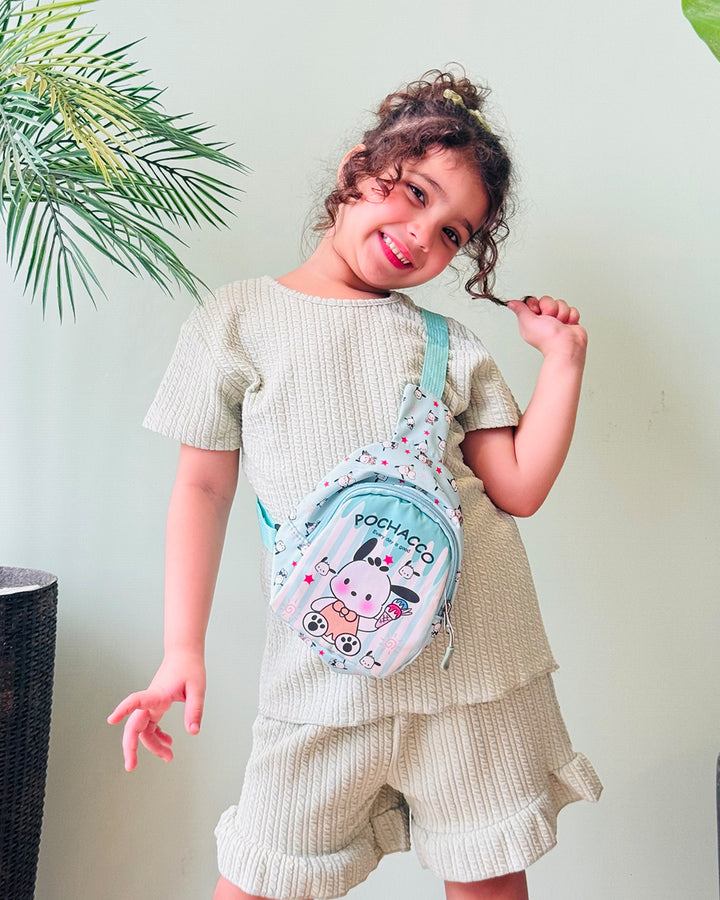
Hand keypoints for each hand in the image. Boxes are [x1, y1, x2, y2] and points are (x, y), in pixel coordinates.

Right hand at [107, 650, 205, 770]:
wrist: (184, 654)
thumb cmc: (190, 667)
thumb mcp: (197, 688)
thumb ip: (195, 710)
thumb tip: (193, 732)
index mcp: (158, 694)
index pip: (137, 700)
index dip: (123, 709)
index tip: (112, 719)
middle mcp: (151, 700)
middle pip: (134, 725)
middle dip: (130, 747)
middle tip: (131, 767)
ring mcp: (152, 703)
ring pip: (144, 729)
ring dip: (153, 745)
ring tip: (169, 757)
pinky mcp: (156, 704)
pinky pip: (151, 725)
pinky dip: (157, 736)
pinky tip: (168, 742)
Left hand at [507, 295, 586, 359]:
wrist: (568, 346)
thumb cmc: (549, 338)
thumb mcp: (528, 322)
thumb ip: (520, 310)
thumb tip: (511, 303)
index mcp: (531, 320)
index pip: (532, 301)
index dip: (536, 304)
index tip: (537, 312)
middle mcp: (543, 319)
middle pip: (547, 300)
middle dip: (550, 308)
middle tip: (550, 320)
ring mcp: (557, 319)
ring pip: (560, 303)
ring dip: (562, 313)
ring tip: (560, 324)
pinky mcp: (568, 320)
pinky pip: (571, 309)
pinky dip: (571, 317)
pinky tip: (567, 325)